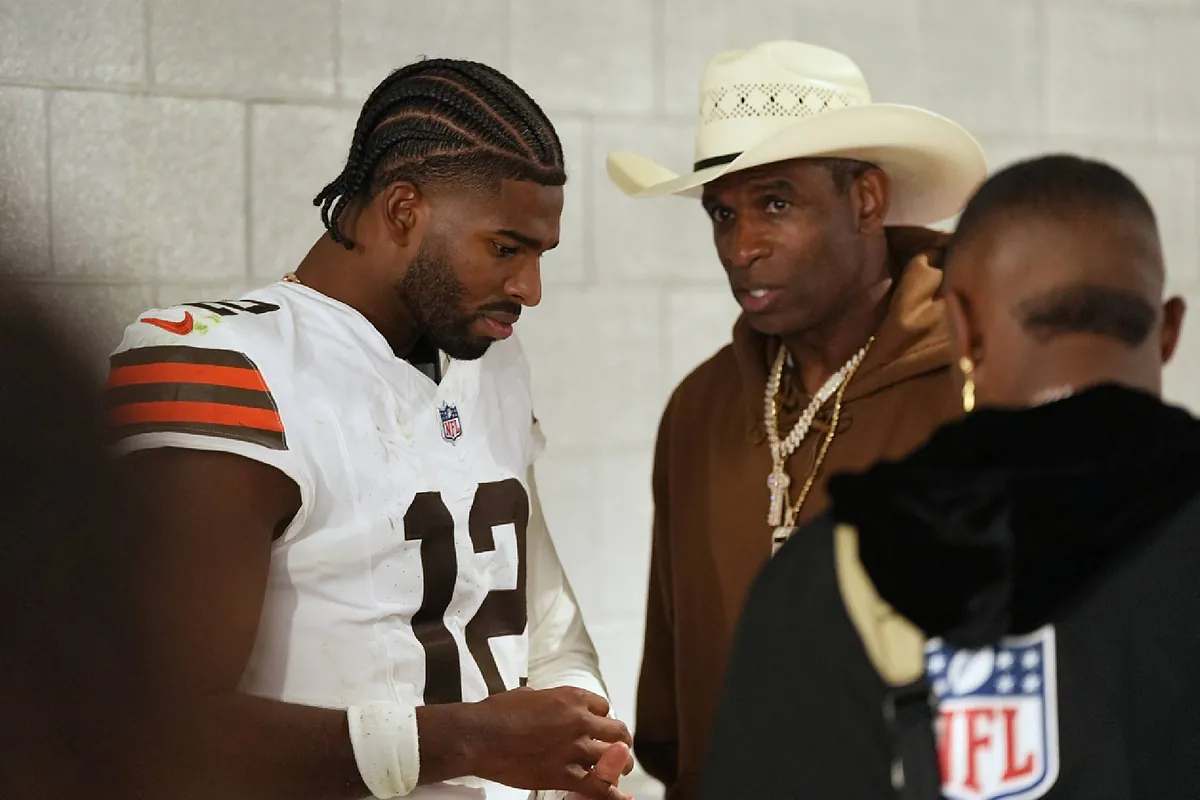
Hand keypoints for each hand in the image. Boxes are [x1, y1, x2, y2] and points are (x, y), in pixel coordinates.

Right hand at [468, 687, 631, 798]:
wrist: (480, 736)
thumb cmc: (497, 713)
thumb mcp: (528, 694)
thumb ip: (548, 699)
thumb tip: (547, 704)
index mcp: (571, 698)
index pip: (604, 708)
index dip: (601, 719)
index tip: (598, 727)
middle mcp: (579, 721)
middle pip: (617, 731)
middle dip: (620, 741)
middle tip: (618, 750)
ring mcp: (574, 749)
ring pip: (616, 758)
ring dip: (619, 765)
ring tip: (618, 771)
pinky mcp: (565, 775)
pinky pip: (599, 786)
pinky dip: (611, 792)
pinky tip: (616, 795)